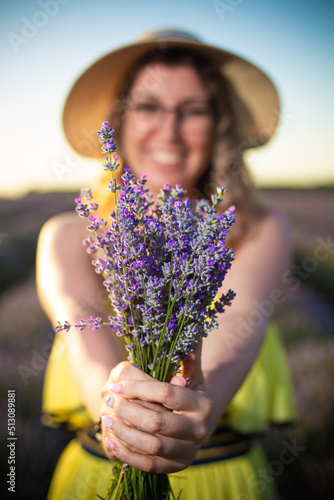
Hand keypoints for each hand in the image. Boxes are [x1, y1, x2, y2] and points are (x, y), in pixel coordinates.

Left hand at [100, 345, 213, 472]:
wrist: (200, 423)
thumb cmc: (189, 392)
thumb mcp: (192, 373)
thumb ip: (189, 353)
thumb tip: (191, 326)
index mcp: (203, 404)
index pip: (166, 394)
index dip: (138, 389)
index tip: (116, 384)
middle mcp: (199, 430)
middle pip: (157, 422)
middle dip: (128, 410)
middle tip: (108, 399)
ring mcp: (189, 452)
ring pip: (151, 445)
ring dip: (124, 432)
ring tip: (106, 417)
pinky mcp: (176, 467)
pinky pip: (148, 464)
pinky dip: (127, 454)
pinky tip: (111, 439)